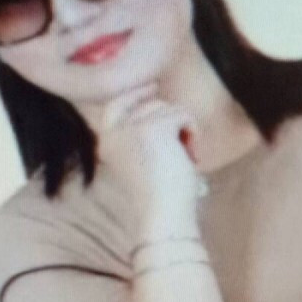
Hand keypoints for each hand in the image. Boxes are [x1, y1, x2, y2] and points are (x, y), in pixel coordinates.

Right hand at [95, 83, 201, 235]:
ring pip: (170, 109)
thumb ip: (144, 135)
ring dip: (184, 131)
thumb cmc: (161, 195)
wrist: (163, 215)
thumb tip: (160, 106)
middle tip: (182, 152)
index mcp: (107, 141)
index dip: (135, 94)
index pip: (115, 105)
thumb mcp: (144, 159)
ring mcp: (133, 128)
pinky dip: (193, 134)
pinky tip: (190, 157)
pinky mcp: (153, 128)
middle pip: (152, 105)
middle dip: (172, 122)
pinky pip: (183, 115)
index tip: (154, 87)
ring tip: (183, 159)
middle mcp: (115, 131)